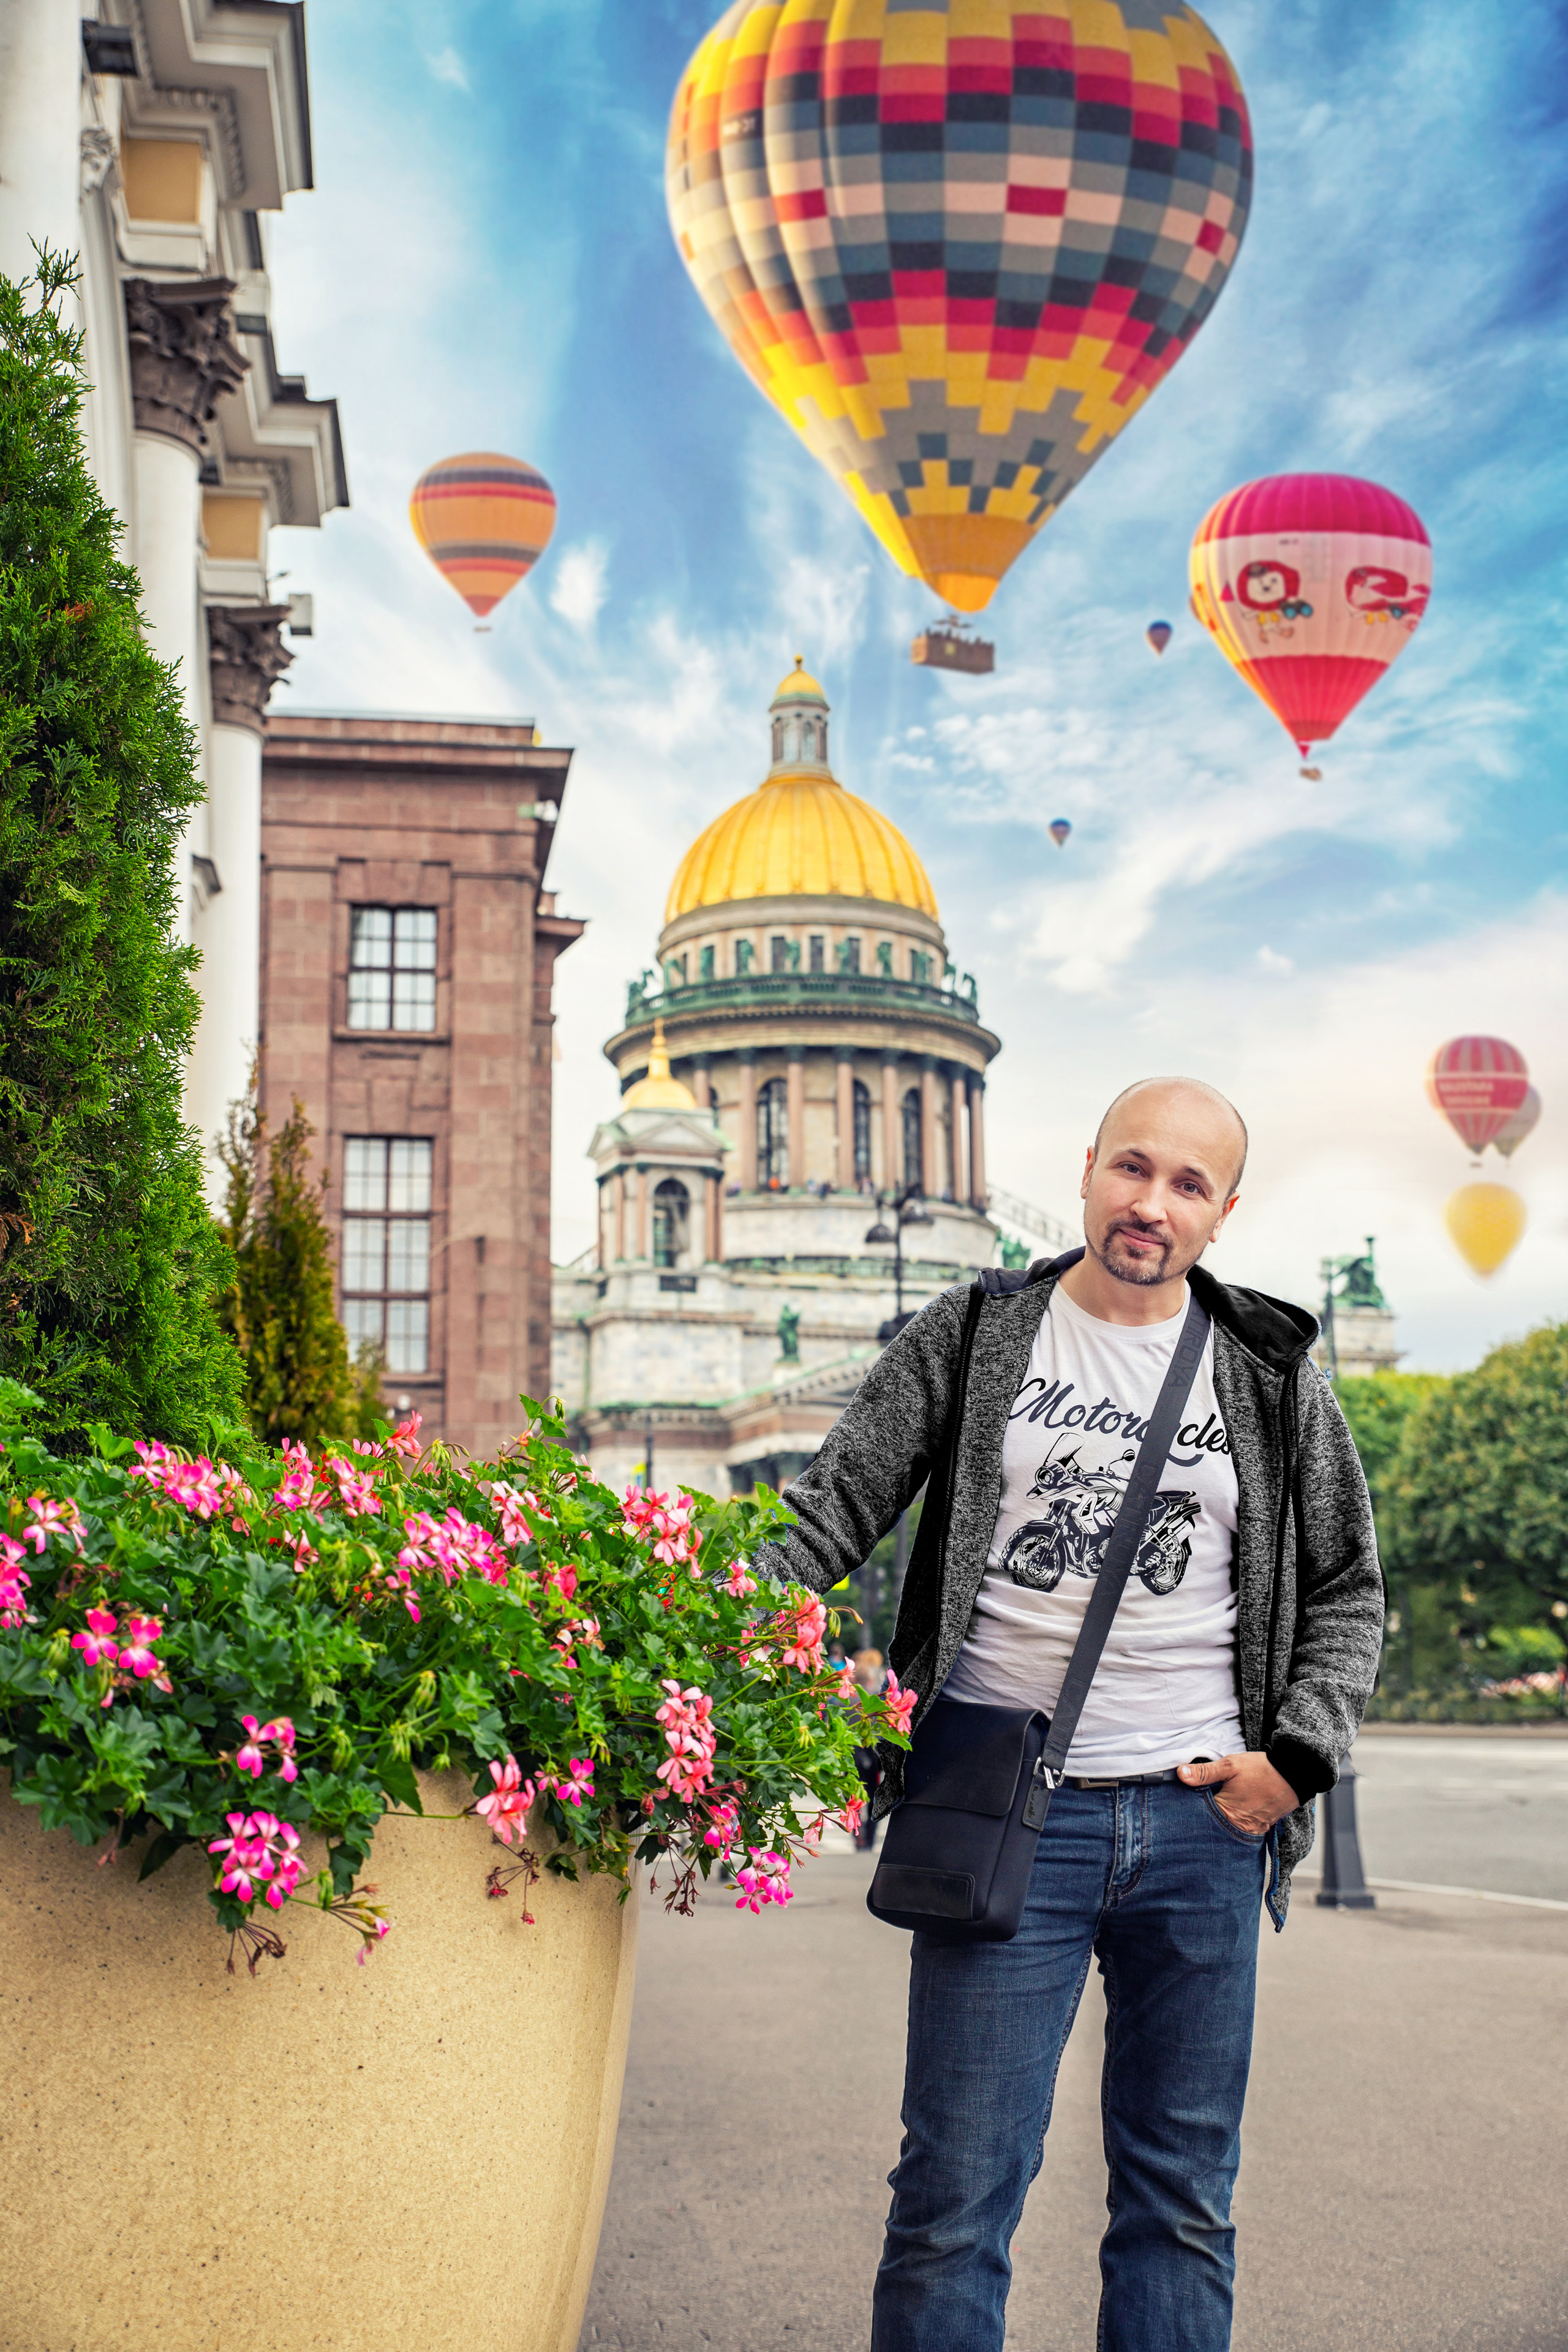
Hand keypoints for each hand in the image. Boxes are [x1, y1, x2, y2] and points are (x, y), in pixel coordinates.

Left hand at [1178, 1751, 1300, 1834]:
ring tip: (1216, 1805)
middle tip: (1199, 1802)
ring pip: (1227, 1827)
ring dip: (1220, 1818)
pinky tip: (1231, 1809)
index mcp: (1227, 1813)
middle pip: (1213, 1825)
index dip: (1191, 1806)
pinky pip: (1241, 1828)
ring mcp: (1251, 1830)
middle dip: (1204, 1815)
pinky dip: (1234, 1820)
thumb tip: (1180, 1774)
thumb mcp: (1230, 1765)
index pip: (1199, 1815)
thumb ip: (1204, 1772)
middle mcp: (1238, 1827)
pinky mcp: (1260, 1828)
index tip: (1183, 1800)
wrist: (1293, 1775)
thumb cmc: (1261, 1770)